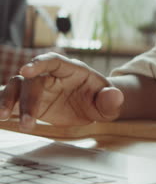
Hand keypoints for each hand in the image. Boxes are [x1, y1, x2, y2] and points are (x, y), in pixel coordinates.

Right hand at [0, 53, 123, 130]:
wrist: (92, 106)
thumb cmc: (100, 99)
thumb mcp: (109, 103)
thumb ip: (111, 100)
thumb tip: (115, 96)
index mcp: (71, 70)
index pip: (53, 60)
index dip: (39, 62)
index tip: (26, 70)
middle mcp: (50, 76)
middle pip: (32, 80)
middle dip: (27, 100)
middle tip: (29, 123)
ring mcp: (38, 88)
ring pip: (16, 87)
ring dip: (8, 101)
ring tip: (5, 118)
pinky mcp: (29, 101)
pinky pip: (11, 99)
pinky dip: (2, 104)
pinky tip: (0, 116)